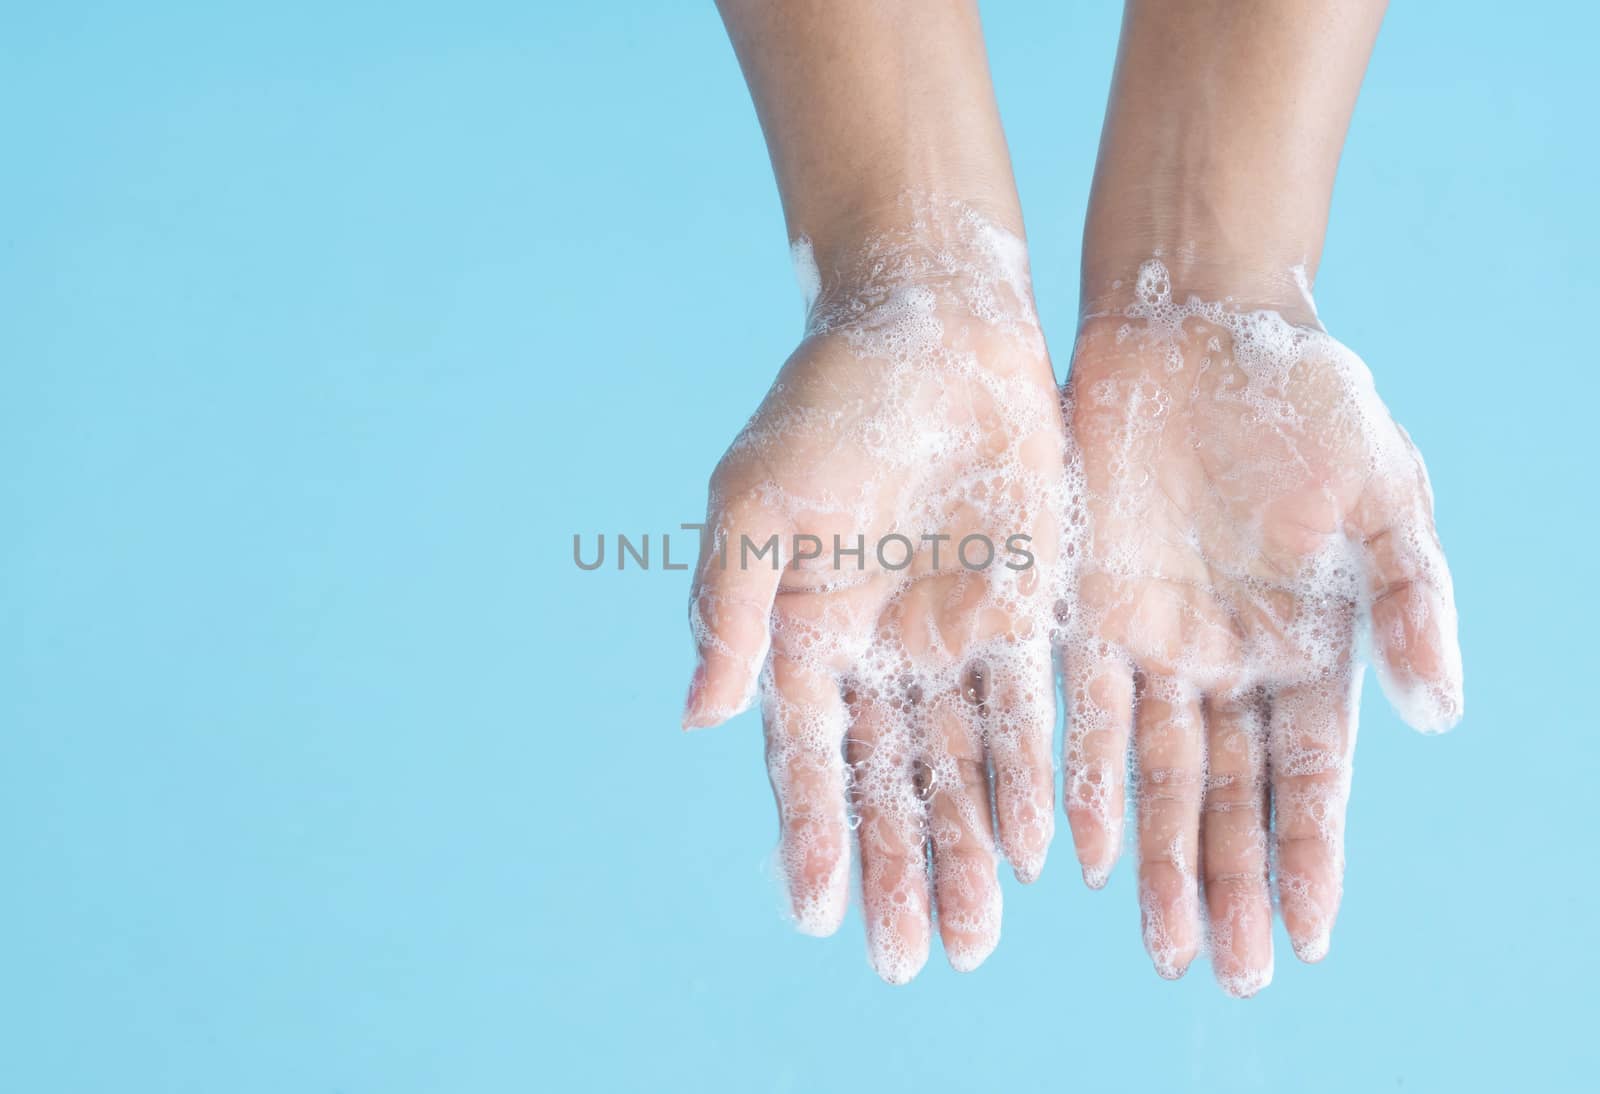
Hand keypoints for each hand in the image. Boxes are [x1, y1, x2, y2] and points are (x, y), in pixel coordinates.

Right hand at [683, 209, 1064, 981]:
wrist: (933, 327)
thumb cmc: (827, 406)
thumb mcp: (758, 502)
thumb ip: (732, 610)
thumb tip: (700, 720)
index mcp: (804, 631)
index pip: (808, 754)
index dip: (813, 833)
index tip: (823, 914)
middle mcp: (879, 652)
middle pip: (888, 782)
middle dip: (899, 869)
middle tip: (912, 960)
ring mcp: (954, 637)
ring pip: (961, 767)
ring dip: (967, 849)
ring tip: (975, 937)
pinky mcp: (1026, 610)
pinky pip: (1030, 713)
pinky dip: (1031, 779)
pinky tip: (1039, 849)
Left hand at [1058, 261, 1462, 994]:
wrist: (1193, 325)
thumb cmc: (1305, 401)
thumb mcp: (1383, 492)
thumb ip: (1413, 599)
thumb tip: (1442, 715)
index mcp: (1312, 645)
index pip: (1310, 773)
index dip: (1310, 853)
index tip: (1310, 935)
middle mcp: (1230, 661)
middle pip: (1228, 794)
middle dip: (1229, 884)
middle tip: (1229, 975)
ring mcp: (1155, 641)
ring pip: (1154, 773)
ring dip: (1156, 858)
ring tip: (1160, 944)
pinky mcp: (1084, 608)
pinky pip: (1081, 710)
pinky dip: (1082, 777)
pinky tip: (1076, 848)